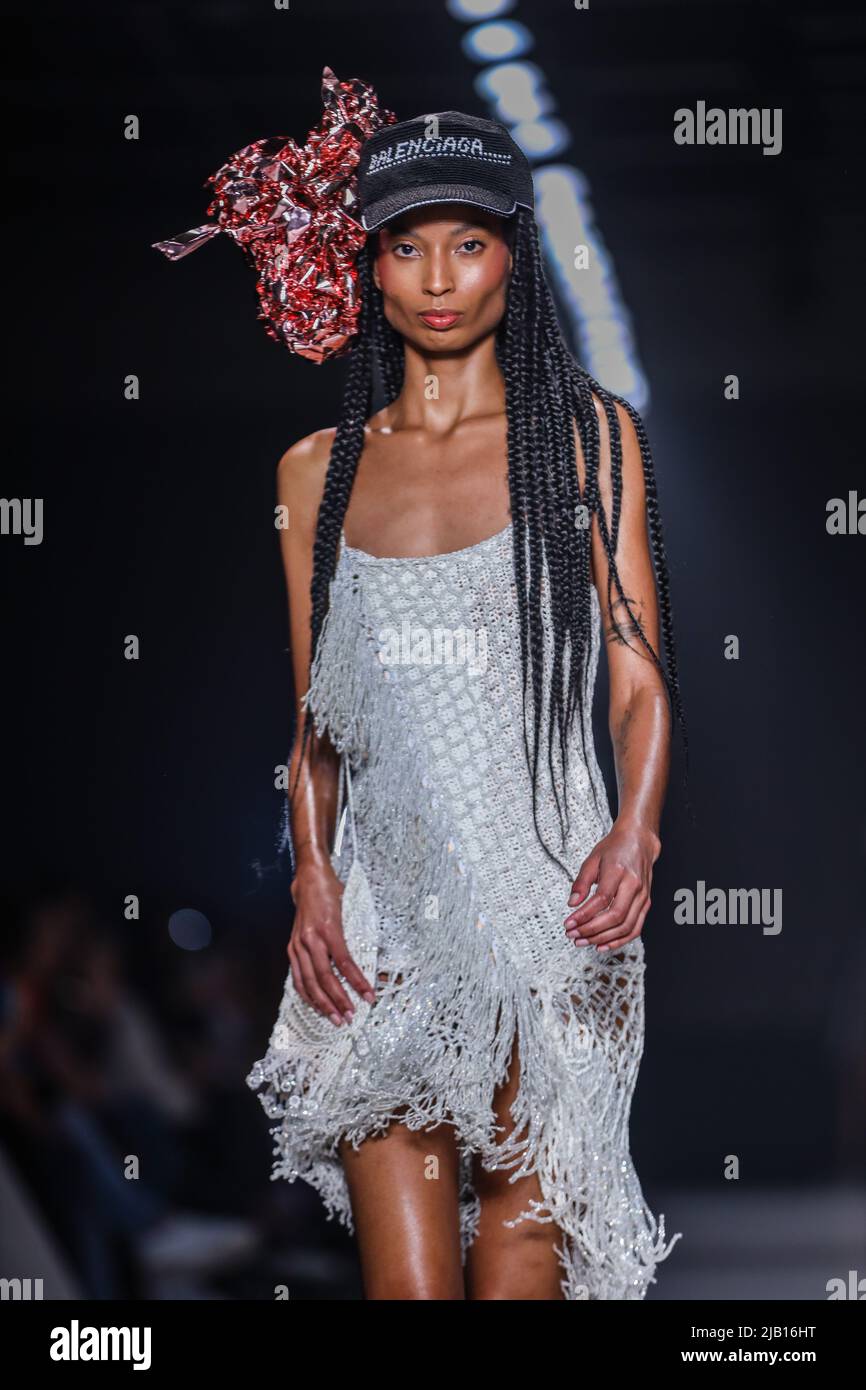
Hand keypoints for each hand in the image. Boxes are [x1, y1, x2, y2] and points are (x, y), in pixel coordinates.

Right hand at [289, 861, 376, 1026]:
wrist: (309, 881)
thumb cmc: (333, 894)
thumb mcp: (352, 909)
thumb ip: (359, 935)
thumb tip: (376, 962)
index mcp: (329, 928)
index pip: (344, 962)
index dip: (357, 982)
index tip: (369, 996)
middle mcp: (310, 939)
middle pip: (324, 977)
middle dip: (338, 1000)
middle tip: (351, 1016)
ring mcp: (298, 945)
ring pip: (308, 982)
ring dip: (322, 1003)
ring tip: (336, 1019)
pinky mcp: (292, 948)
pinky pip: (297, 977)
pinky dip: (307, 995)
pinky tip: (317, 1006)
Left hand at [563, 821, 660, 951]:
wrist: (639, 841)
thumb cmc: (615, 848)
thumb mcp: (592, 859)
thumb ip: (581, 882)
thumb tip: (572, 904)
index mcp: (618, 870)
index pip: (602, 899)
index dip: (584, 915)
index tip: (569, 923)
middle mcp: (634, 884)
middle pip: (615, 916)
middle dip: (591, 930)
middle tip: (573, 935)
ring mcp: (643, 895)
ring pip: (626, 926)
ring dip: (603, 938)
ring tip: (584, 942)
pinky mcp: (646, 903)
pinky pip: (635, 928)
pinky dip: (620, 940)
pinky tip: (603, 945)